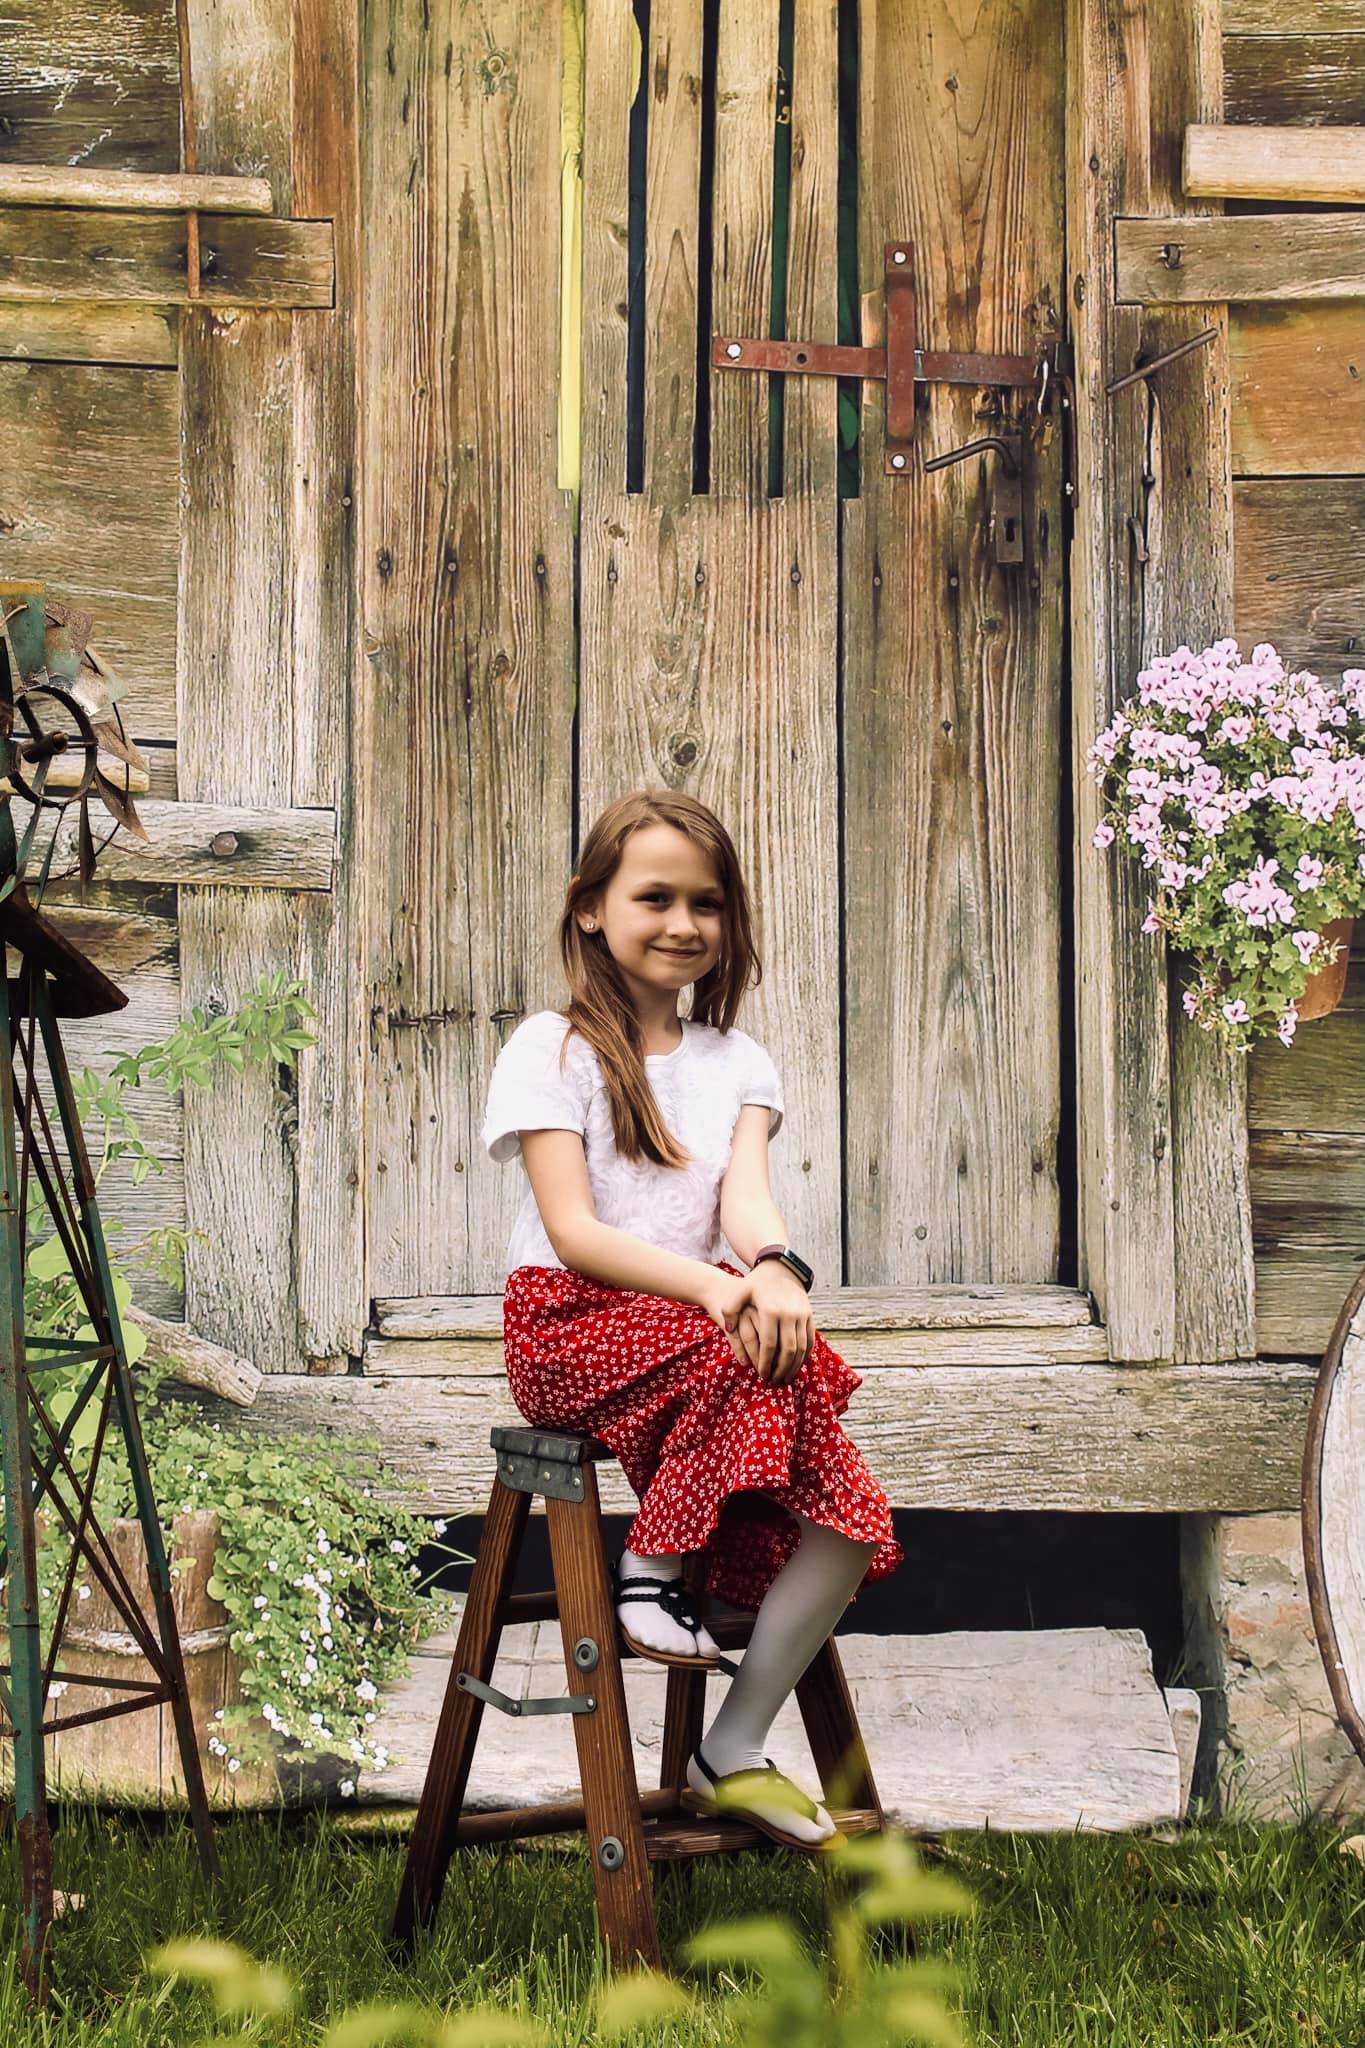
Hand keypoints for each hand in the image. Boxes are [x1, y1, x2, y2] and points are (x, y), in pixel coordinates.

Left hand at [701, 1266, 812, 1386]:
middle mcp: (789, 1314)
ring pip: (802, 1348)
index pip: (769, 1344)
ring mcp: (802, 1314)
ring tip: (785, 1378)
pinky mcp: (809, 1315)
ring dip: (795, 1366)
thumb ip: (730, 1309)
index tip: (761, 1375)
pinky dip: (805, 1355)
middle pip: (788, 1350)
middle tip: (774, 1381)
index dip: (765, 1362)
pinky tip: (797, 1365)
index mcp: (770, 1311)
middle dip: (781, 1369)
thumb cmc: (756, 1282)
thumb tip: (729, 1328)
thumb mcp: (740, 1291)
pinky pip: (810, 1339)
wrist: (781, 1267)